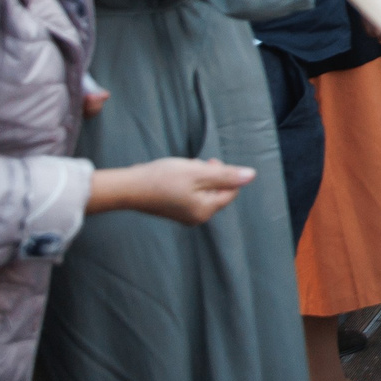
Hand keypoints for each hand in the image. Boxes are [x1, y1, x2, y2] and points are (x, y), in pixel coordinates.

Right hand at [87, 157, 256, 225]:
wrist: (129, 187)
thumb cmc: (163, 178)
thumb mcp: (199, 172)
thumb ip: (227, 175)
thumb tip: (251, 176)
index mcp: (206, 210)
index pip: (230, 191)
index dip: (223, 173)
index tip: (207, 163)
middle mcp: (197, 218)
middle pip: (216, 190)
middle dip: (208, 174)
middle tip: (192, 166)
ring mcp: (184, 216)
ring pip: (202, 190)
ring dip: (196, 176)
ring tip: (180, 170)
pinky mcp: (173, 211)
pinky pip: (189, 194)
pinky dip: (185, 183)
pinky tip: (172, 176)